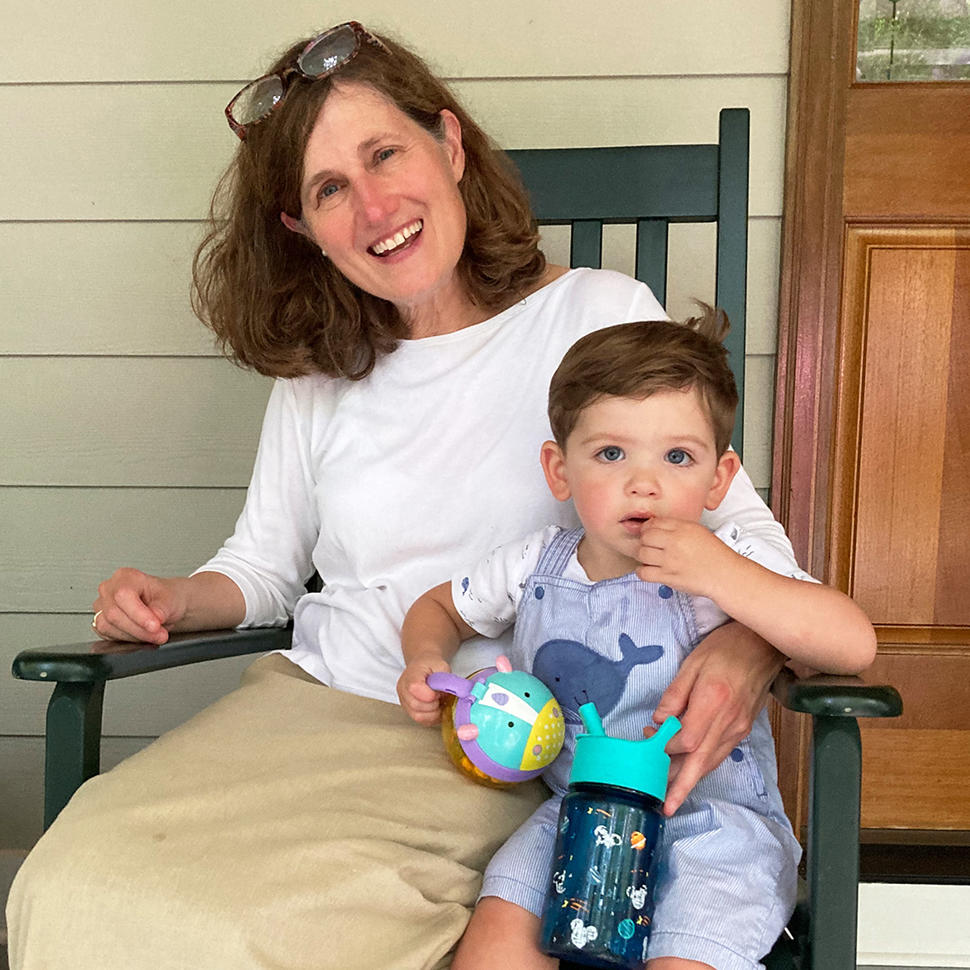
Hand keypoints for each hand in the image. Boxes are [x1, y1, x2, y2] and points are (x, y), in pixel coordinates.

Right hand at [92, 568, 186, 644]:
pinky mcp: (100, 622)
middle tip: (160, 635)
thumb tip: (155, 618)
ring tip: (154, 635)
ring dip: (134, 636)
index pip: (123, 596)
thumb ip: (162, 609)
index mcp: (126, 577)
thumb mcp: (172, 600)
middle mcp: (109, 589)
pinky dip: (126, 639)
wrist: (166, 604)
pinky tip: (142, 636)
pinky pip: (106, 635)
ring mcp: (102, 605)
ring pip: (107, 627)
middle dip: (139, 630)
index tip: (155, 626)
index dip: (139, 615)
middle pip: (113, 614)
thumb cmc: (167, 596)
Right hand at [396, 654, 452, 724]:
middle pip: (416, 705)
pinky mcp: (409, 712)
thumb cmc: (432, 666)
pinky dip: (432, 717)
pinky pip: (421, 721)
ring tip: (438, 701)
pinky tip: (436, 707)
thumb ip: (447, 679)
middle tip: (440, 696)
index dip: (430, 694)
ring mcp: (404, 702)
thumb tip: (457, 692)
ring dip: (433, 712)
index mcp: (411, 675)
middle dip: (434, 704)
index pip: (415, 688)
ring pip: (418, 716)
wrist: (423, 667)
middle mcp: (403, 690)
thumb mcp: (442, 666)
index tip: (439, 691)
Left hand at [636, 517, 737, 597]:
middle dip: (644, 542)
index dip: (647, 529)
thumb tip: (656, 527)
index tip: (648, 533)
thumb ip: (677, 528)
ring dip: (644, 557)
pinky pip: (644, 573)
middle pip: (645, 538)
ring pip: (642, 554)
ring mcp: (670, 560)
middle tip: (649, 547)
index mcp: (683, 528)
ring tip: (650, 559)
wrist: (725, 574)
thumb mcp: (698, 532)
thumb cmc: (715, 555)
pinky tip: (648, 570)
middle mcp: (675, 542)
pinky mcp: (668, 577)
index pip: (653, 523)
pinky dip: (642, 572)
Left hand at [648, 621, 784, 815]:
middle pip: (702, 762)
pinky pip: (721, 752)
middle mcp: (729, 721)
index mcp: (714, 702)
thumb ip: (675, 694)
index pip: (686, 740)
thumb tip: (659, 721)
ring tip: (672, 794)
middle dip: (682, 787)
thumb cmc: (726, 648)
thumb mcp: (693, 663)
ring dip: (692, 779)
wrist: (764, 645)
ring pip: (712, 761)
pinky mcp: (744, 728)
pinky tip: (691, 768)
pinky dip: (704, 764)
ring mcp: (739, 728)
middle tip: (666, 807)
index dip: (665, 747)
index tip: (649, 739)